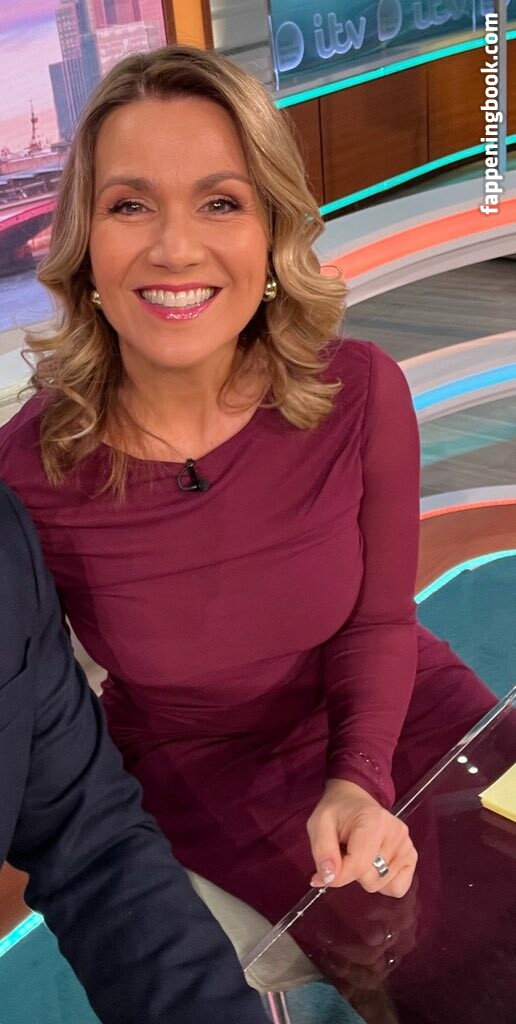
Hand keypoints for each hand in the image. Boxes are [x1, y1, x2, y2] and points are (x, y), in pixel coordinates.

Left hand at [306, 779, 416, 896]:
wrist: (353, 800)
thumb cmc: (336, 813)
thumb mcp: (318, 825)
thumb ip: (322, 851)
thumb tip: (329, 878)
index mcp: (374, 821)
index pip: (358, 866)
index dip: (338, 876)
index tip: (326, 872)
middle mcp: (396, 832)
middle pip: (371, 878)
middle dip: (352, 873)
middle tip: (346, 851)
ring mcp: (407, 845)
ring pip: (381, 884)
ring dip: (365, 876)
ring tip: (359, 852)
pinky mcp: (411, 856)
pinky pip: (397, 888)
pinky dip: (383, 882)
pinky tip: (374, 864)